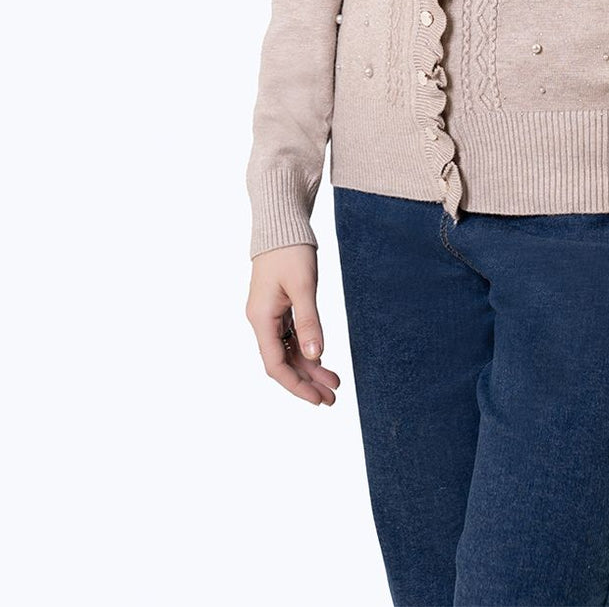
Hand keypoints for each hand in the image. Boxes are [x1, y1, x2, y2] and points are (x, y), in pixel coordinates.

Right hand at [246, 243, 340, 405]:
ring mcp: (269, 314)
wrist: (281, 222)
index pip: (276, 365)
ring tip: (334, 383)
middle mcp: (261, 320)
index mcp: (261, 318)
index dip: (296, 386)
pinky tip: (322, 359)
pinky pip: (290, 336)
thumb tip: (315, 355)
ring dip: (308, 367)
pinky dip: (305, 349)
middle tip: (332, 398)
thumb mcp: (303, 285)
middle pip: (282, 361)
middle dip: (306, 382)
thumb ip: (309, 321)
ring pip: (288, 350)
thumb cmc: (290, 250)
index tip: (318, 399)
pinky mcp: (278, 307)